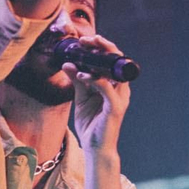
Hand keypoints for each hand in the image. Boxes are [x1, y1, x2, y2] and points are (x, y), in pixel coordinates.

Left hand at [66, 35, 130, 153]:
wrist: (96, 147)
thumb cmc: (91, 124)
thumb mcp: (81, 98)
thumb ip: (77, 81)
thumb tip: (67, 64)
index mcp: (114, 85)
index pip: (112, 60)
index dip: (101, 47)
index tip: (86, 41)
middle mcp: (120, 89)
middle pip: (117, 60)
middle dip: (102, 46)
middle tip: (87, 40)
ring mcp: (120, 98)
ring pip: (114, 71)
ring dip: (100, 58)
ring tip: (85, 51)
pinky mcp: (116, 107)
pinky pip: (107, 88)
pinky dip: (95, 79)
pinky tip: (82, 76)